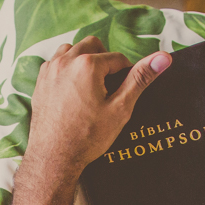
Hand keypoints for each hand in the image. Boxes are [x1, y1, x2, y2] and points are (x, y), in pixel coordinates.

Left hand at [25, 37, 171, 181]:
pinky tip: (73, 91)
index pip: (117, 58)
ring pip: (72, 50)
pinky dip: (67, 69)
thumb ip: (140, 79)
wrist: (54, 158)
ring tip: (90, 86)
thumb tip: (163, 58)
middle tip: (108, 86)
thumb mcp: (120, 109)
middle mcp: (66, 61)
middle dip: (103, 61)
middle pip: (93, 45)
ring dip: (83, 60)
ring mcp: (50, 70)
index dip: (125, 74)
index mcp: (87, 65)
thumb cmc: (87, 137)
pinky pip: (56, 63)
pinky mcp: (40, 81)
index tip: (122, 93)